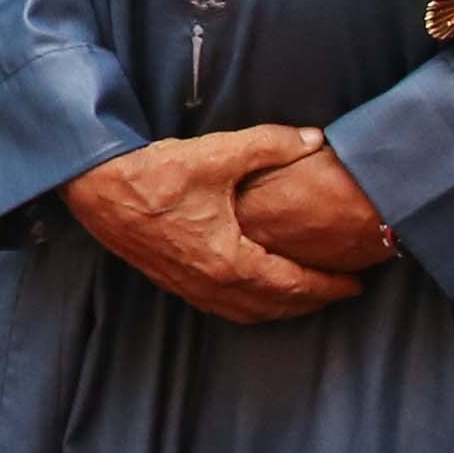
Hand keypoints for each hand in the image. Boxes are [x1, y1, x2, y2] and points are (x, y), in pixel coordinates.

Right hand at [61, 126, 363, 324]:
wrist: (98, 188)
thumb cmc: (155, 173)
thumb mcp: (218, 154)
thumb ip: (271, 146)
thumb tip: (314, 138)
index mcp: (229, 261)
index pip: (293, 285)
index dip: (328, 286)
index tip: (355, 283)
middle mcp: (211, 284)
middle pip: (274, 308)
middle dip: (311, 302)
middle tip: (340, 292)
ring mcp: (189, 287)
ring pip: (247, 313)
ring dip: (280, 309)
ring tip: (304, 297)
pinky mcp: (172, 281)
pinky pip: (222, 308)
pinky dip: (250, 307)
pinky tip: (255, 294)